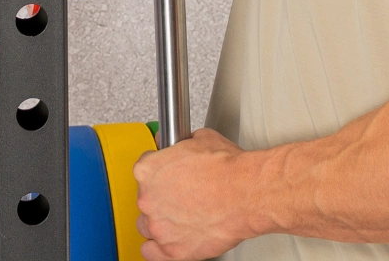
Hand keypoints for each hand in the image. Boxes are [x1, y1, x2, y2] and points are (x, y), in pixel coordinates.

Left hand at [132, 128, 255, 260]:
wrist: (245, 193)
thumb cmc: (226, 168)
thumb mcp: (197, 139)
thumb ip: (175, 144)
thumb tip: (170, 145)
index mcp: (147, 170)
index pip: (143, 172)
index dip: (159, 173)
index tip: (168, 177)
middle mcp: (148, 199)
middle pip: (145, 199)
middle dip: (161, 197)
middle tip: (180, 196)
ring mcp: (160, 227)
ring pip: (147, 226)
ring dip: (160, 222)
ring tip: (179, 218)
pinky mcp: (174, 251)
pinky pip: (152, 253)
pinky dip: (159, 249)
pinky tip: (171, 240)